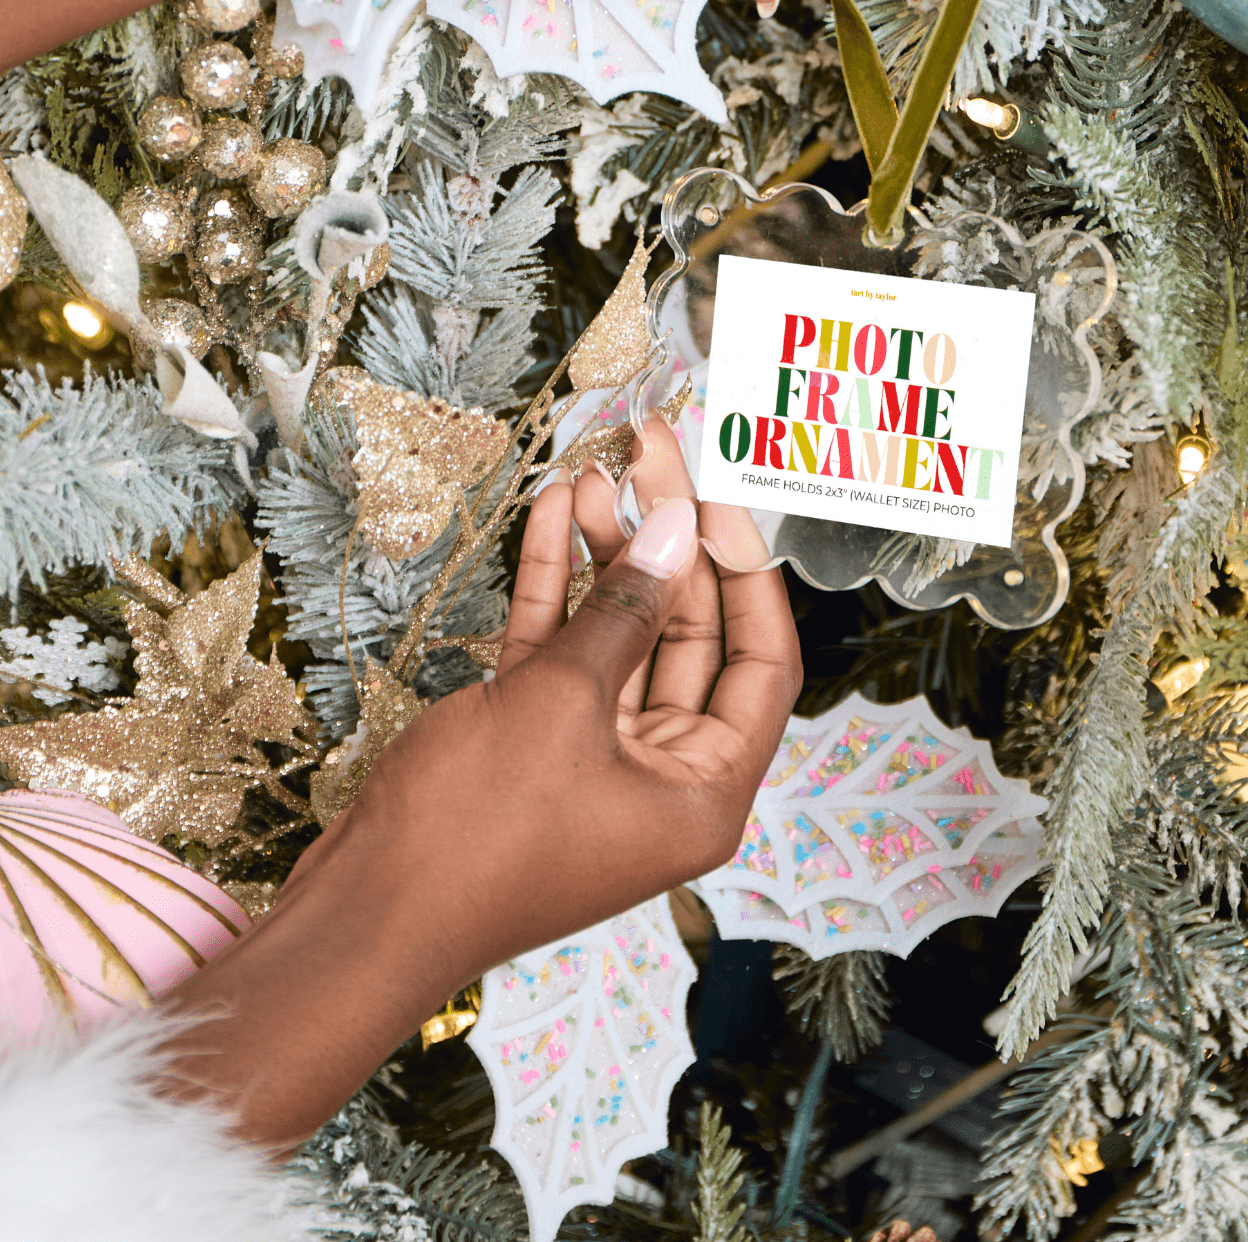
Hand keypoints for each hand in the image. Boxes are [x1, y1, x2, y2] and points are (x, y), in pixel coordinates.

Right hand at [155, 422, 799, 1148]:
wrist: (362, 915)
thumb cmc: (474, 834)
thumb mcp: (561, 704)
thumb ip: (624, 610)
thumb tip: (675, 528)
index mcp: (705, 790)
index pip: (763, 662)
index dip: (746, 571)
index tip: (717, 496)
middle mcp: (665, 775)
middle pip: (689, 634)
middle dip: (666, 541)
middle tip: (649, 455)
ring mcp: (599, 758)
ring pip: (622, 634)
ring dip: (608, 554)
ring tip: (594, 471)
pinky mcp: (537, 743)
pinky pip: (566, 652)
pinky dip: (562, 588)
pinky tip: (555, 514)